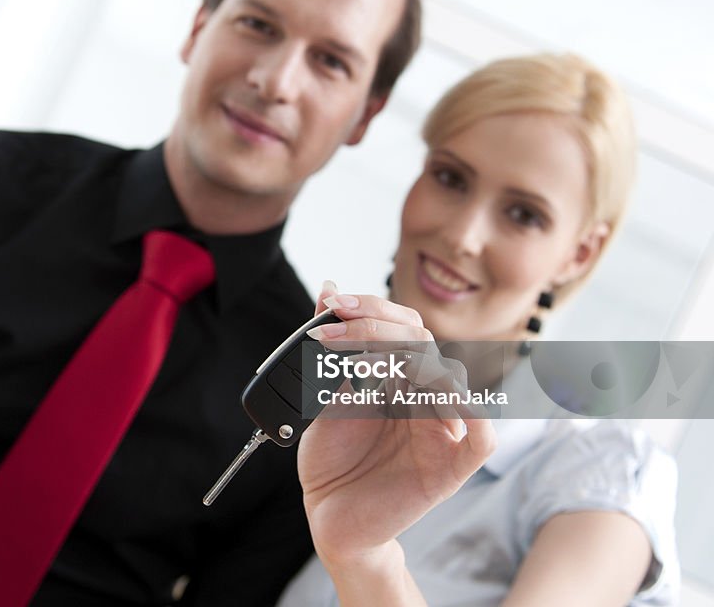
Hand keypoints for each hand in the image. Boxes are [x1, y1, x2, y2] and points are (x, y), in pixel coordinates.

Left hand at [299, 283, 495, 566]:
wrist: (328, 518)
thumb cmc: (332, 461)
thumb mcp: (323, 396)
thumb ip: (332, 349)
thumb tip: (328, 288)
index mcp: (399, 378)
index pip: (403, 327)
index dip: (372, 309)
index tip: (333, 303)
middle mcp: (423, 397)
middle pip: (423, 343)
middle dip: (377, 326)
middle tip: (335, 325)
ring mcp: (439, 430)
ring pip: (448, 378)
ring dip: (405, 359)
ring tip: (355, 359)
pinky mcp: (450, 469)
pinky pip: (481, 439)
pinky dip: (476, 416)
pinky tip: (447, 397)